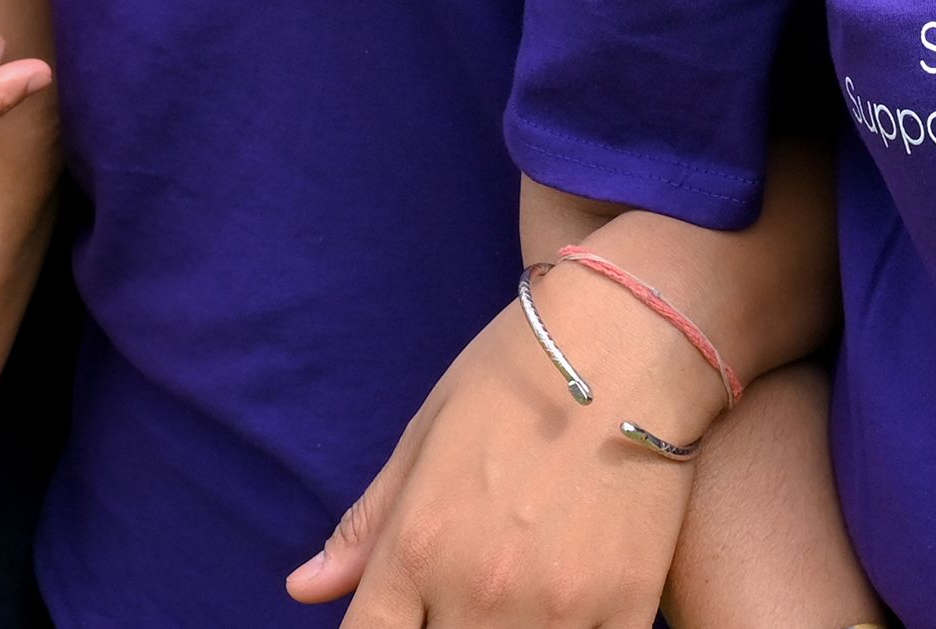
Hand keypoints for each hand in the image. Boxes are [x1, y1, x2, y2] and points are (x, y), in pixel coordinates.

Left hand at [288, 264, 718, 624]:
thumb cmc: (519, 371)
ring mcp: (556, 605)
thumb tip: (303, 587)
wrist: (633, 334)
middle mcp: (479, 589)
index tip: (402, 618)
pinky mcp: (626, 604)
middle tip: (459, 598)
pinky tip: (568, 613)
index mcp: (419, 547)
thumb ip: (368, 524)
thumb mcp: (428, 434)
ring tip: (514, 600)